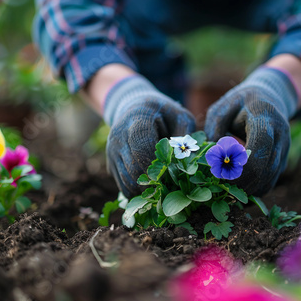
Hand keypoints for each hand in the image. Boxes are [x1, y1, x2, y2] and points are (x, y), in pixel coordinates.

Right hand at [104, 75, 195, 196]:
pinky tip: (154, 189)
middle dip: (155, 181)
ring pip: (126, 182)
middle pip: (133, 168)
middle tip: (173, 188)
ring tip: (165, 190)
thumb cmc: (163, 114)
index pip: (142, 147)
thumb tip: (190, 160)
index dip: (158, 165)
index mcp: (137, 119)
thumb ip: (186, 135)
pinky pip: (122, 186)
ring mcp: (111, 151)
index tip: (174, 174)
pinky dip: (138, 193)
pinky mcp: (111, 163)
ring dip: (146, 190)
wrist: (134, 108)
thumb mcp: (180, 116)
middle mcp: (119, 136)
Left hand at [204, 67, 298, 195]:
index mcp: (265, 116)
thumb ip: (214, 130)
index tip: (221, 175)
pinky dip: (254, 189)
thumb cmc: (238, 104)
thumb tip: (212, 157)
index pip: (261, 146)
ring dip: (248, 188)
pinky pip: (270, 181)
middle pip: (266, 168)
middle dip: (243, 182)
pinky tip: (237, 188)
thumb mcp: (220, 109)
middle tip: (220, 188)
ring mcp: (285, 148)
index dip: (242, 165)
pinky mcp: (283, 160)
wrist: (268, 98)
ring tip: (226, 190)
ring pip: (269, 178)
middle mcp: (281, 133)